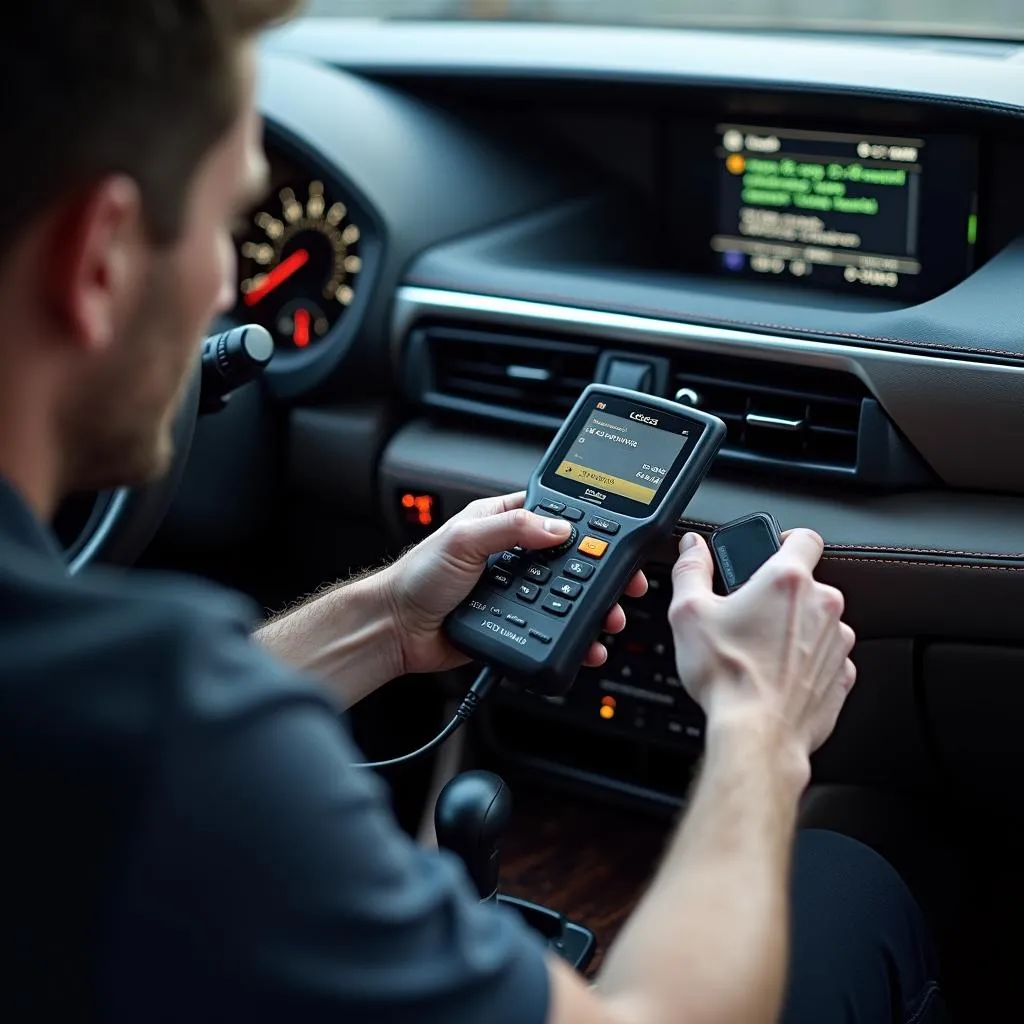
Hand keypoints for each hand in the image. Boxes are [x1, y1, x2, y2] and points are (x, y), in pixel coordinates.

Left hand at [378, 492, 647, 674]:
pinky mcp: (514, 624)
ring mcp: (516, 592)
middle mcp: (514, 556)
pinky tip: (587, 645)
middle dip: (603, 575)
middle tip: (626, 586)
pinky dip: (574, 639)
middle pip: (572, 562)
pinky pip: (552, 631)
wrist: (397, 629)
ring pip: (568, 599)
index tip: (618, 536)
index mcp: (502, 521)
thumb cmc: (417, 576)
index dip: (589, 524)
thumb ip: (512, 528)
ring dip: (594, 610)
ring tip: (611, 619)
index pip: (556, 514)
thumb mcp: (464, 539)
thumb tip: (558, 528)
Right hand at [668, 529, 855, 760]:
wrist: (757, 735)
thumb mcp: (689, 613)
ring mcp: (837, 642)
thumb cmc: (727, 677)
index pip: (804, 537)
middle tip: (747, 615)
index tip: (771, 550)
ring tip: (759, 650)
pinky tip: (776, 674)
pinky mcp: (841, 675)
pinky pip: (824, 656)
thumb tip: (692, 547)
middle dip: (778, 596)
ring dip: (793, 629)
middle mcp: (822, 606)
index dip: (786, 538)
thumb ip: (691, 570)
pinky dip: (805, 661)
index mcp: (787, 580)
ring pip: (816, 621)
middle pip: (806, 584)